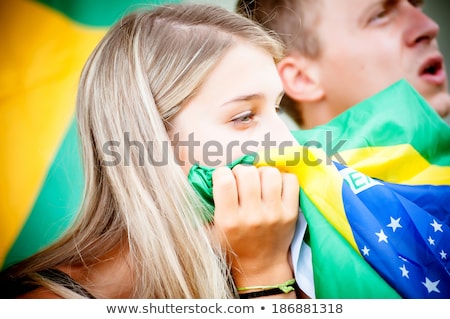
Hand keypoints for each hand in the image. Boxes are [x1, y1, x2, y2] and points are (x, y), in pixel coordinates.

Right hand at [211, 164, 298, 295]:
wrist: (261, 266)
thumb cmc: (231, 246)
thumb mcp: (210, 232)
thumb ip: (203, 208)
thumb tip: (200, 177)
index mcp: (228, 221)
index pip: (224, 180)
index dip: (221, 173)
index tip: (223, 179)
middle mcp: (252, 217)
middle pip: (247, 173)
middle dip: (240, 171)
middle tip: (240, 180)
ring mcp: (274, 214)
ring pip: (270, 173)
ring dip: (261, 172)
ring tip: (258, 182)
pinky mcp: (291, 213)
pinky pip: (290, 180)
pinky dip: (281, 178)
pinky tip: (273, 186)